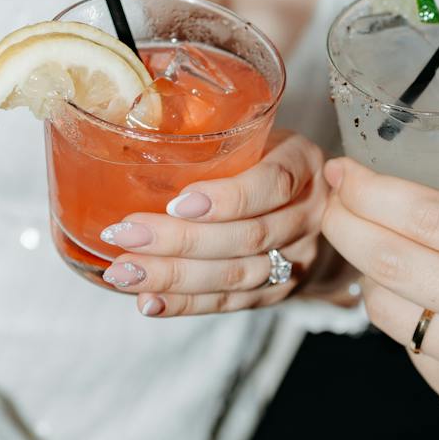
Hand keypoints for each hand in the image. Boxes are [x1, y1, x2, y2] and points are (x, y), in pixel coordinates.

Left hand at [97, 131, 332, 317]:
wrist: (313, 209)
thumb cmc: (264, 158)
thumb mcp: (253, 135)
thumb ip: (213, 142)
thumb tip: (130, 143)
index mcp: (303, 164)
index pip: (272, 184)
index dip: (226, 198)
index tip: (176, 203)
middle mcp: (308, 214)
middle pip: (248, 236)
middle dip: (181, 240)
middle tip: (126, 235)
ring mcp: (297, 257)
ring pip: (236, 276)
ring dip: (175, 277)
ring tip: (125, 273)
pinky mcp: (278, 291)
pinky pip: (230, 302)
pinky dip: (185, 304)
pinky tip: (149, 301)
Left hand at [320, 117, 438, 439]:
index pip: (429, 217)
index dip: (370, 190)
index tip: (344, 170)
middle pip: (391, 263)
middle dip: (344, 223)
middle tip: (334, 199)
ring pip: (387, 312)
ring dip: (368, 272)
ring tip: (375, 247)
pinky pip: (410, 352)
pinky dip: (404, 318)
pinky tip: (419, 298)